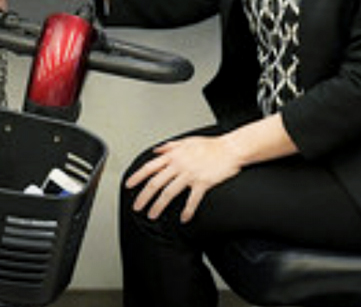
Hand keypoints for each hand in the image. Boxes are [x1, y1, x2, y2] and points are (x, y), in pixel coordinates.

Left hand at [124, 135, 242, 223]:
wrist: (230, 149)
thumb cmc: (211, 145)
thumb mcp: (187, 140)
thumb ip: (170, 146)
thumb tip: (157, 150)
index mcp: (173, 155)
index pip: (150, 167)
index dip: (137, 177)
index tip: (129, 185)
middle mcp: (179, 165)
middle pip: (156, 183)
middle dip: (144, 196)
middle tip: (137, 206)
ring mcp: (190, 174)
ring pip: (169, 192)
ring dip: (158, 206)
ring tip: (152, 215)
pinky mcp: (202, 183)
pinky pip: (192, 200)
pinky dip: (187, 211)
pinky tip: (183, 219)